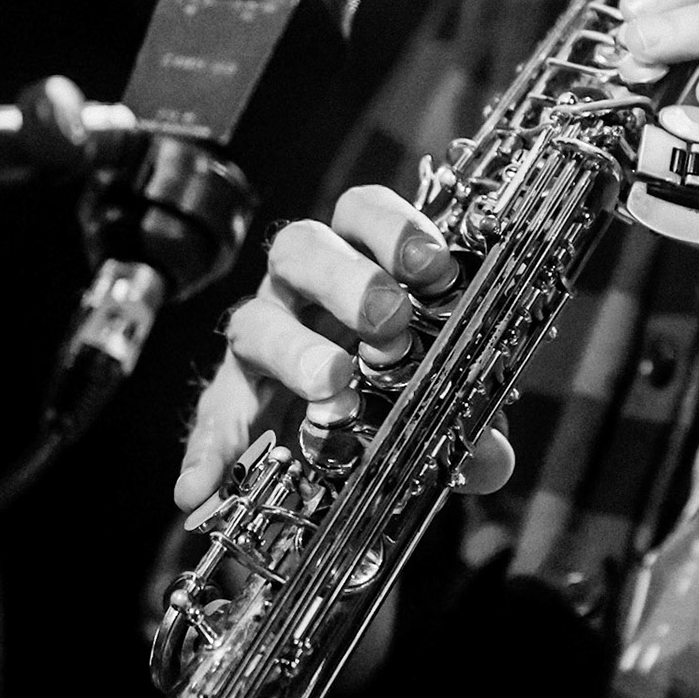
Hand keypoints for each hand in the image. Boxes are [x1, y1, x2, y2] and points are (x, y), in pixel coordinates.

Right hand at [174, 184, 514, 512]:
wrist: (340, 426)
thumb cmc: (395, 383)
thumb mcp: (440, 396)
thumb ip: (468, 421)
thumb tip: (493, 457)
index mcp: (355, 265)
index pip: (361, 213)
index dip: (394, 228)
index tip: (431, 265)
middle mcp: (299, 290)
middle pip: (301, 250)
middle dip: (347, 280)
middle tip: (389, 319)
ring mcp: (260, 337)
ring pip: (254, 320)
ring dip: (293, 350)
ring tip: (330, 382)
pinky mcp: (231, 394)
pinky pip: (213, 415)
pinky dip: (209, 448)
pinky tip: (205, 484)